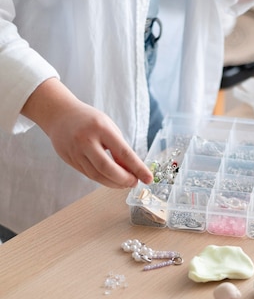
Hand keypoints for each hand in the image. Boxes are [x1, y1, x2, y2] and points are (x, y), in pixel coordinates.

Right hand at [22, 79, 152, 187]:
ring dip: (114, 183)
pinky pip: (89, 175)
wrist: (60, 115)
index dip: (138, 168)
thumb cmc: (89, 120)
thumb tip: (131, 171)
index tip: (148, 178)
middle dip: (124, 179)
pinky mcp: (69, 160)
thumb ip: (119, 148)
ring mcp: (75, 151)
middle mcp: (86, 140)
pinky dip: (103, 179)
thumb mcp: (108, 127)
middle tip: (135, 182)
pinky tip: (112, 180)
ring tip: (125, 183)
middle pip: (107, 168)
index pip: (123, 152)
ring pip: (97, 175)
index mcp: (101, 128)